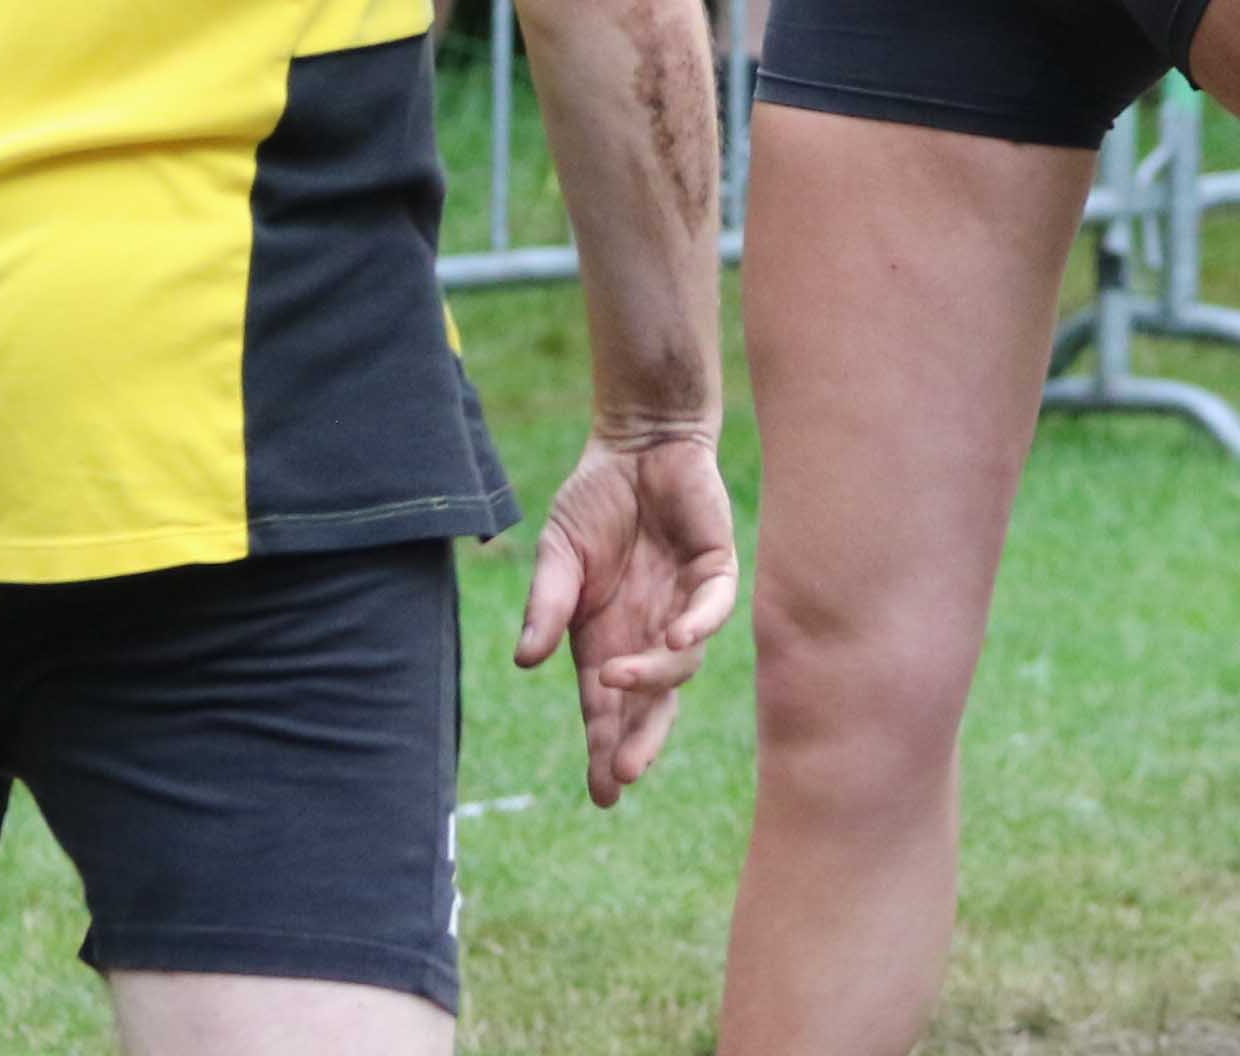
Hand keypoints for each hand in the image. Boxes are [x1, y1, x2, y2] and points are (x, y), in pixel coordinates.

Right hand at [514, 428, 738, 807]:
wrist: (638, 444)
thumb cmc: (595, 501)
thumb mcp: (558, 555)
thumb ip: (548, 605)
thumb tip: (524, 661)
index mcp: (606, 640)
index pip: (607, 709)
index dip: (606, 750)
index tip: (604, 796)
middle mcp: (647, 634)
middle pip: (650, 706)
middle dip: (639, 742)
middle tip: (624, 775)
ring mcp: (683, 606)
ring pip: (679, 666)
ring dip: (650, 677)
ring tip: (618, 677)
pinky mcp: (714, 572)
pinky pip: (711, 612)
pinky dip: (697, 629)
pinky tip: (676, 640)